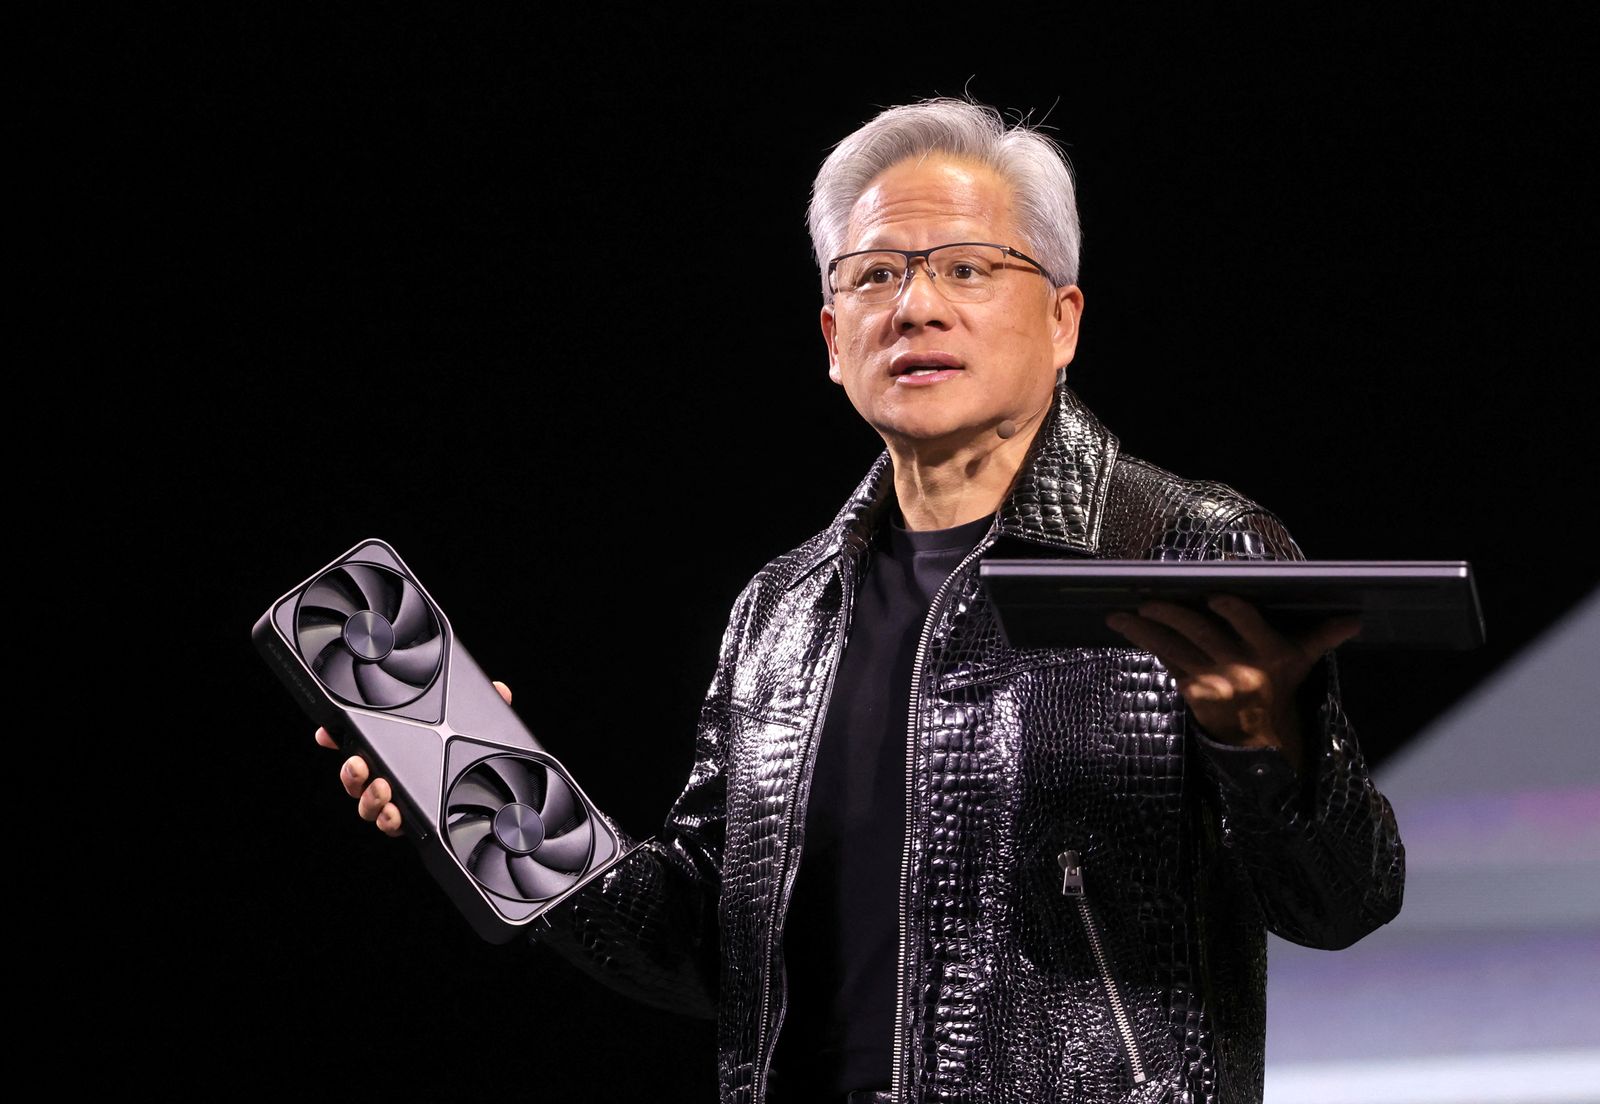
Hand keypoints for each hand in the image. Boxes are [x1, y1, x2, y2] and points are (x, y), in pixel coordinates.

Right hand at [315, 679, 514, 836]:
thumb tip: (500, 690)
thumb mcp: (481, 728)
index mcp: (401, 751)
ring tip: (381, 789)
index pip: (363, 742)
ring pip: (369, 803)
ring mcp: (401, 802)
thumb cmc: (475, 757)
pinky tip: (394, 814)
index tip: (326, 732)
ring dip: (369, 798)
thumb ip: (488, 707)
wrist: (492, 798)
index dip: (339, 738)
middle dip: (351, 772)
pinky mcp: (414, 823)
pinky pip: (393, 825)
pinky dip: (388, 820)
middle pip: (357, 777)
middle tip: (358, 764)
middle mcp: (394, 777)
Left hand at [1105, 596, 1358, 774]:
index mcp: (1271, 654)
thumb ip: (1321, 636)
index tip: (1216, 597)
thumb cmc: (1281, 688)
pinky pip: (1165, 659)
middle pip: (1202, 634)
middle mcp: (1241, 668)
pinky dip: (1145, 640)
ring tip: (1120, 614)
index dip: (1233, 613)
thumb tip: (1354, 619)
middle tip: (1148, 600)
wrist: (1263, 741)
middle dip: (1173, 615)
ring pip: (1175, 648)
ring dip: (1145, 629)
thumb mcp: (1303, 663)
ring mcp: (1214, 682)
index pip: (1250, 626)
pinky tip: (1124, 624)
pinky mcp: (1192, 690)